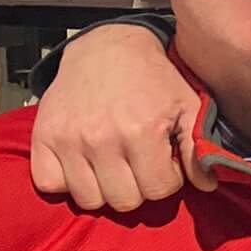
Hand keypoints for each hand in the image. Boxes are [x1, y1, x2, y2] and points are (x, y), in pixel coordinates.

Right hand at [29, 26, 209, 210]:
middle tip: (139, 163)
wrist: (108, 48)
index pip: (158, 190)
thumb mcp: (188, 106)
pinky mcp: (43, 137)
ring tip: (114, 165)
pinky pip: (49, 184)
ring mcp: (68, 139)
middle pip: (124, 201)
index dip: (166, 178)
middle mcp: (102, 139)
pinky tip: (83, 165)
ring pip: (89, 200)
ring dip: (104, 188)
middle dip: (138, 187)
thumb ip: (199, 149)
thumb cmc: (153, 79)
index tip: (163, 159)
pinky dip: (65, 182)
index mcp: (141, 131)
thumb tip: (207, 186)